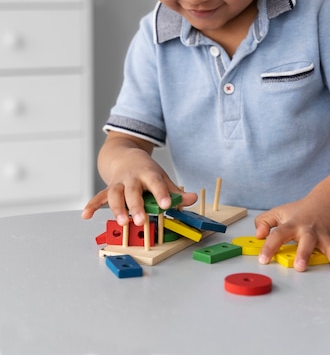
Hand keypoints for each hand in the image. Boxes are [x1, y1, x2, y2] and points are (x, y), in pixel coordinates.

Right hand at [81, 149, 196, 224]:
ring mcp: (118, 183)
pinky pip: (98, 197)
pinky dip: (92, 205)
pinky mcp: (108, 189)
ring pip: (115, 194)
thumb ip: (176, 191)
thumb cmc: (146, 172)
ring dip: (117, 209)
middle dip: (136, 206)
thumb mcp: (162, 177)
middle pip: (133, 191)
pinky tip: (86, 215)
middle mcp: (132, 178)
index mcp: (148, 173)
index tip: (167, 205)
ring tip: (122, 222)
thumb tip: (192, 199)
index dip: (162, 193)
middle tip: (140, 220)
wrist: (125, 156)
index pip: (156, 182)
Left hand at [254, 197, 329, 272]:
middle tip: (300, 267)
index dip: (269, 246)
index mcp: (293, 224)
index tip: (263, 259)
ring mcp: (325, 234)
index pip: (278, 235)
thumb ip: (264, 222)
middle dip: (304, 253)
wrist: (325, 201)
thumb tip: (258, 235)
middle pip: (306, 241)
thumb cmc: (299, 211)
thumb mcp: (278, 212)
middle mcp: (309, 230)